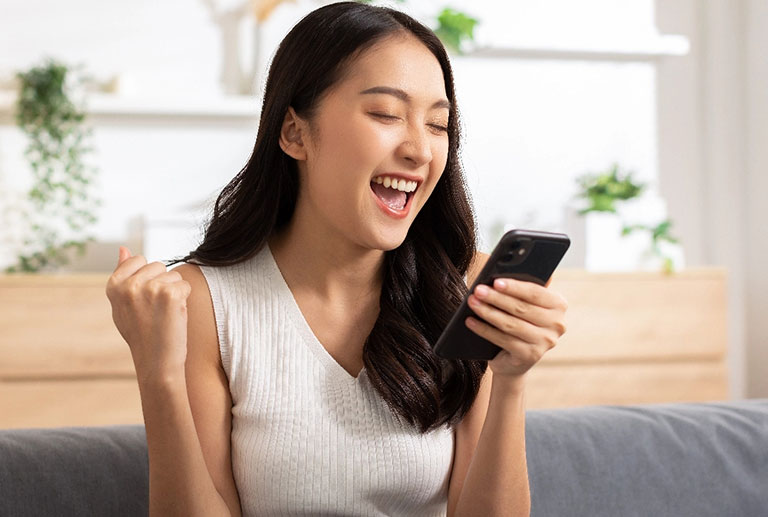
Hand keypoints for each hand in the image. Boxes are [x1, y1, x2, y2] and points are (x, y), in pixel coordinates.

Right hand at [105, 246, 191, 380]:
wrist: (156, 362)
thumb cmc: (141, 333)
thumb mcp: (123, 304)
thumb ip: (123, 275)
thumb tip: (123, 247)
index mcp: (113, 286)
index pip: (138, 259)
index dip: (147, 278)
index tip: (144, 300)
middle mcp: (128, 285)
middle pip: (158, 265)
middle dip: (162, 283)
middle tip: (155, 310)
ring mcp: (149, 288)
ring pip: (174, 275)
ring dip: (174, 292)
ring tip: (164, 314)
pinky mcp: (170, 294)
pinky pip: (185, 285)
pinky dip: (184, 299)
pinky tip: (174, 316)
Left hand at [465, 278, 567, 378]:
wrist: (514, 359)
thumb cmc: (517, 322)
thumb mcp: (523, 304)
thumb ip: (520, 289)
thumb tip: (501, 270)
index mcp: (558, 305)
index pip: (535, 293)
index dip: (514, 287)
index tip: (495, 281)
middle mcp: (557, 324)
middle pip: (521, 308)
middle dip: (496, 298)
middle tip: (478, 290)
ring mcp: (545, 342)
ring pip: (511, 324)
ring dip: (488, 312)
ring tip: (472, 303)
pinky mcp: (530, 356)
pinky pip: (503, 340)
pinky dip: (484, 330)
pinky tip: (470, 321)